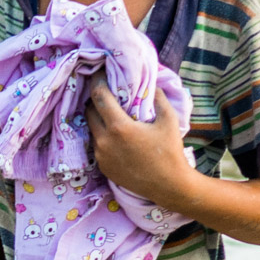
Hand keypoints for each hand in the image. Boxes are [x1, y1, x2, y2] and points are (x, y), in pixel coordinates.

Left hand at [85, 80, 196, 210]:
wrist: (168, 185)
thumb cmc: (170, 152)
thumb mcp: (168, 120)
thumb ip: (158, 98)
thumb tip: (152, 82)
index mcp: (119, 127)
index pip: (99, 96)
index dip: (97, 81)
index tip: (100, 73)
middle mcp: (104, 141)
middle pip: (89, 111)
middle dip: (97, 100)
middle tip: (108, 94)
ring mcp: (101, 155)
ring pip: (92, 129)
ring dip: (99, 119)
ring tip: (112, 114)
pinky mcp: (102, 167)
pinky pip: (96, 145)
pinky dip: (102, 136)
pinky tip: (115, 135)